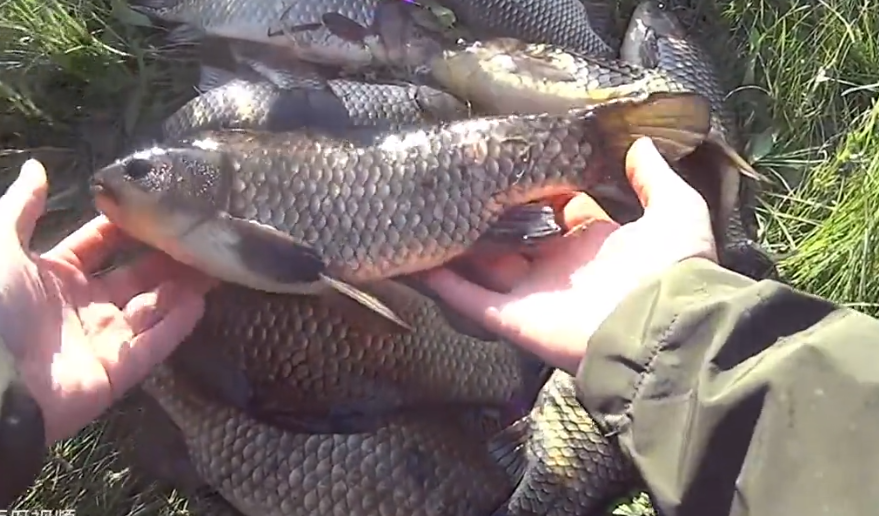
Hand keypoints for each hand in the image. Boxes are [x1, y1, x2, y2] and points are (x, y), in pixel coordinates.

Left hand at [0, 159, 216, 443]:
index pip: (100, 244)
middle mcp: (82, 305)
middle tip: (201, 237)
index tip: (162, 207)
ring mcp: (102, 340)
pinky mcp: (117, 373)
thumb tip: (37, 166)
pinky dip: (177, 325)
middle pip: (135, 276)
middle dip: (167, 258)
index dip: (128, 227)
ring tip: (213, 265)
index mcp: (53, 275)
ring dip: (180, 288)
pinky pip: (153, 345)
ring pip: (151, 309)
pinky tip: (201, 300)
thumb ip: (22, 208)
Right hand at [423, 138, 717, 372]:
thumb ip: (653, 178)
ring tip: (425, 211)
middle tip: (460, 179)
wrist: (659, 328)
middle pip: (515, 235)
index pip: (559, 208)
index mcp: (594, 241)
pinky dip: (442, 282)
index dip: (540, 186)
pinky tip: (414, 257)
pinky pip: (469, 299)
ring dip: (458, 244)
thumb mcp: (676, 210)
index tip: (515, 160)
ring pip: (484, 265)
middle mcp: (559, 266)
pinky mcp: (511, 318)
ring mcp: (531, 292)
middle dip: (492, 212)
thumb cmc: (669, 268)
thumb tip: (636, 142)